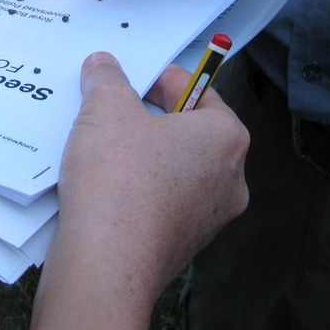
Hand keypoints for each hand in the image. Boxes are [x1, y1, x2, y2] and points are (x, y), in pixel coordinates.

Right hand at [30, 53, 247, 329]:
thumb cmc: (120, 181)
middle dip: (145, 118)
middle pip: (185, 130)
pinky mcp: (180, 244)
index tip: (126, 80)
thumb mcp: (106, 106)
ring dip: (138, 156)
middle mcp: (230, 179)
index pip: (194, 89)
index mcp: (226, 137)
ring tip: (99, 150)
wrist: (106, 263)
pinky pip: (158, 203)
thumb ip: (107, 78)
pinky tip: (100, 188)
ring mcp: (207, 218)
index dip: (155, 78)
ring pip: (171, 169)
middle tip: (109, 112)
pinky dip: (133, 191)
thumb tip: (104, 66)